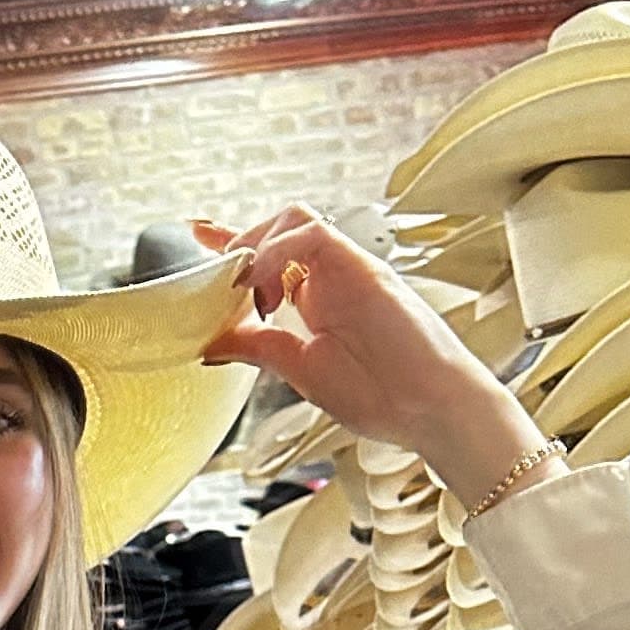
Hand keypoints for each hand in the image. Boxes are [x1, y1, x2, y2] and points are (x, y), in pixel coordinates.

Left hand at [195, 206, 548, 507]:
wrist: (431, 412)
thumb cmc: (382, 397)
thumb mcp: (300, 370)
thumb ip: (259, 348)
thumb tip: (212, 342)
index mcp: (317, 301)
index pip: (270, 256)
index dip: (233, 243)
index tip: (199, 237)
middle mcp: (331, 278)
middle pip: (279, 226)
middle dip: (241, 244)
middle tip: (221, 284)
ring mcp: (349, 269)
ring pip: (295, 218)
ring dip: (258, 243)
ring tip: (244, 287)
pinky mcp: (364, 267)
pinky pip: (313, 233)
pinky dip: (278, 251)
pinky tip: (264, 287)